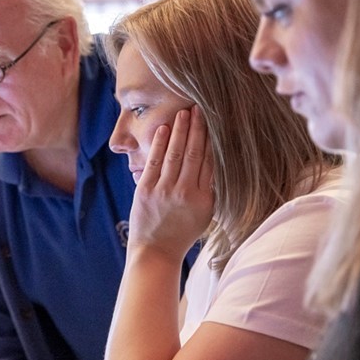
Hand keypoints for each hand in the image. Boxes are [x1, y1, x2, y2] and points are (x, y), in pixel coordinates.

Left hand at [128, 107, 214, 258]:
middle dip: (197, 129)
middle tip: (200, 107)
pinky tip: (164, 128)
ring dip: (180, 131)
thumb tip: (214, 162)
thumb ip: (210, 189)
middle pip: (193, 153)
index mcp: (204, 198)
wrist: (156, 252)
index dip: (211, 140)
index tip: (214, 122)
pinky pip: (154, 162)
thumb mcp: (205, 214)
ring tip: (184, 112)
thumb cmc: (183, 232)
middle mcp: (185, 192)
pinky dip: (160, 144)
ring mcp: (164, 191)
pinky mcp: (145, 190)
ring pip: (175, 154)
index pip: (209, 162)